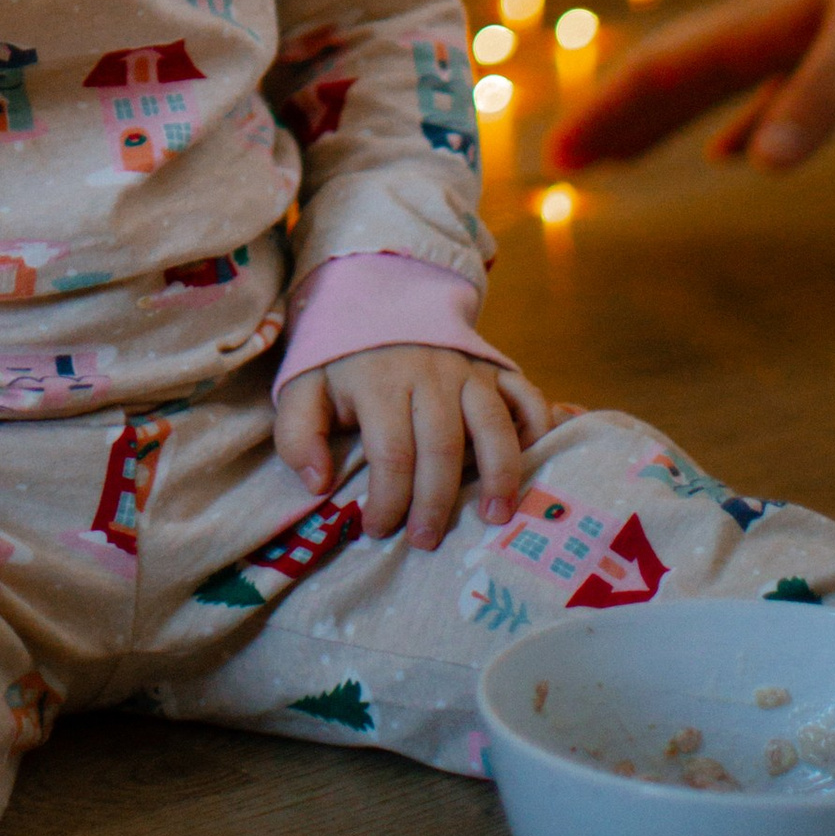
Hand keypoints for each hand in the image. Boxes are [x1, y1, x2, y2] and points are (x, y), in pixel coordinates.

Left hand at [274, 342, 552, 550]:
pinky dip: (536, 430)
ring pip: (492, 426)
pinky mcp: (493, 366)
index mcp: (379, 382)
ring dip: (499, 474)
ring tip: (495, 516)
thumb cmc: (340, 358)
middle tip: (426, 542)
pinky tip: (532, 464)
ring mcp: (467, 368)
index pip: (390, 454)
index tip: (377, 530)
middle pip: (442, 448)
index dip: (386, 500)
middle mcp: (429, 374)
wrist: (375, 294)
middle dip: (436, 502)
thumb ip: (298, 435)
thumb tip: (318, 485)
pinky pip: (526, 396)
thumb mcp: (302, 387)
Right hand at [552, 0, 834, 174]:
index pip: (659, 72)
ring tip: (623, 158)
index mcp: (758, 23)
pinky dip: (749, 125)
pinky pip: (775, 94)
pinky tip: (741, 152)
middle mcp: (768, 26)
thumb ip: (818, 94)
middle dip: (615, 120)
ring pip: (715, 89)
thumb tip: (757, 168)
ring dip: (666, 124)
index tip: (555, 158)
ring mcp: (805, 32)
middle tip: (562, 165)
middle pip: (672, 80)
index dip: (606, 114)